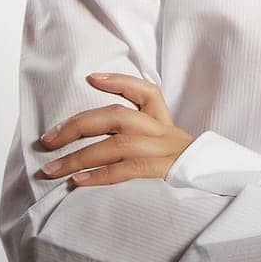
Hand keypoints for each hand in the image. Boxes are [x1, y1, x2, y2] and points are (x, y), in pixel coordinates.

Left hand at [37, 72, 194, 187]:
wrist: (212, 183)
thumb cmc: (178, 166)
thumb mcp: (165, 144)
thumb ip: (139, 134)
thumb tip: (92, 135)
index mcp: (163, 122)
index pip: (147, 92)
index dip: (120, 82)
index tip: (92, 78)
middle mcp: (162, 132)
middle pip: (118, 117)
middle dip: (78, 126)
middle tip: (48, 139)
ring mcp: (162, 151)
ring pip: (117, 145)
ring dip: (79, 157)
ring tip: (52, 169)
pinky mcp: (161, 172)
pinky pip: (127, 170)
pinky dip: (100, 175)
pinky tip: (78, 181)